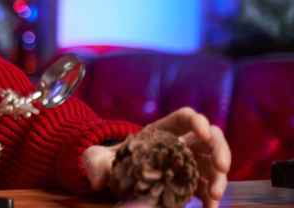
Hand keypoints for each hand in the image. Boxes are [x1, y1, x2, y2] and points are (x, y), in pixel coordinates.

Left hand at [83, 108, 230, 207]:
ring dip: (219, 177)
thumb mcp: (96, 158)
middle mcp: (178, 144)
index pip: (184, 118)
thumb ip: (95, 163)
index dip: (197, 122)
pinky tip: (210, 207)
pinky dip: (211, 197)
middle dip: (219, 149)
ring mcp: (186, 163)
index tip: (202, 134)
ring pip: (212, 163)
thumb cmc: (106, 161)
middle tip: (221, 168)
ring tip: (215, 195)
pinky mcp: (187, 183)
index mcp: (159, 131)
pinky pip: (206, 187)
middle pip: (208, 138)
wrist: (111, 178)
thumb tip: (97, 179)